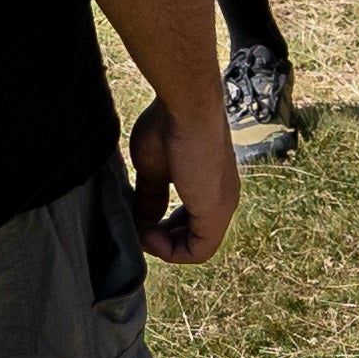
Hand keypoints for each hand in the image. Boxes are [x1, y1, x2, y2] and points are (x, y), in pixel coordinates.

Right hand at [136, 88, 244, 263]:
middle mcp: (222, 198)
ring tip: (139, 230)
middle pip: (192, 236)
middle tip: (135, 227)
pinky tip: (147, 232)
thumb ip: (152, 196)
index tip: (137, 218)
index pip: (189, 221)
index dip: (161, 227)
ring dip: (163, 246)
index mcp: (209, 185)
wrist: (186, 106)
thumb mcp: (153, 167)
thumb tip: (145, 219)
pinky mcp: (216, 211)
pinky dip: (170, 250)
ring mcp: (222, 205)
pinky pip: (198, 251)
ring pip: (196, 247)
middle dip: (161, 238)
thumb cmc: (168, 124)